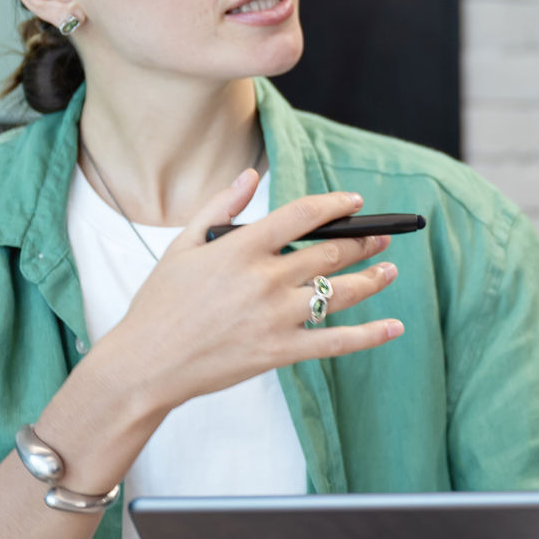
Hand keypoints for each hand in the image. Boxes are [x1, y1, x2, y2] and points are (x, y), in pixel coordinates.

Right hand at [88, 172, 401, 429]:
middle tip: (382, 236)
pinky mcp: (280, 351)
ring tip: (390, 270)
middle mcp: (264, 279)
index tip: (353, 201)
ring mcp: (275, 317)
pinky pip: (336, 342)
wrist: (145, 364)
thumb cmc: (160, 304)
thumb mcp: (182, 246)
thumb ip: (220, 207)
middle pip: (329, 253)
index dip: (334, 205)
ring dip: (372, 279)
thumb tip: (249, 175)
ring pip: (340, 292)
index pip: (302, 215)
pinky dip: (370, 335)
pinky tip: (393, 326)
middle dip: (362, 242)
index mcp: (240, 249)